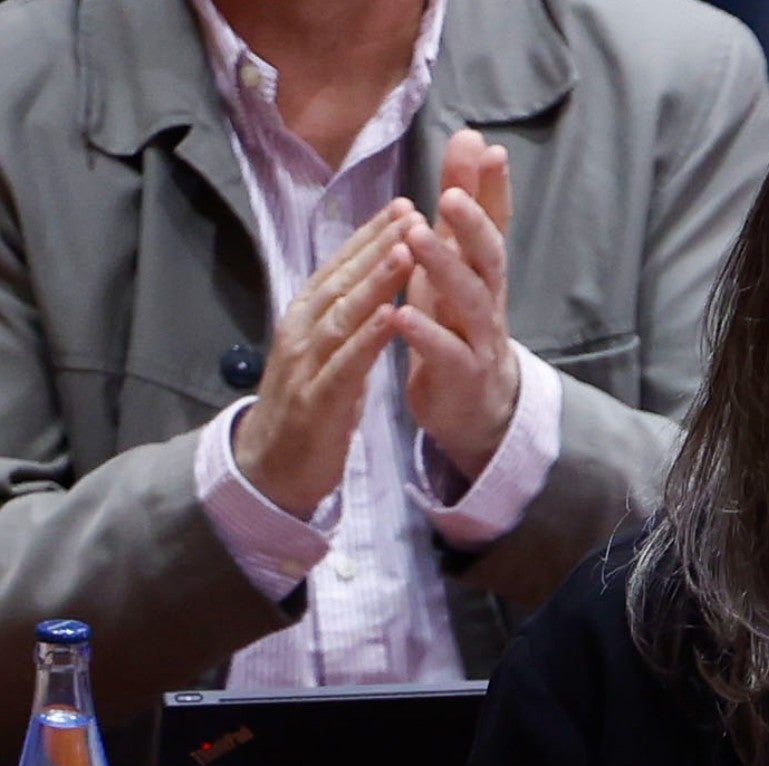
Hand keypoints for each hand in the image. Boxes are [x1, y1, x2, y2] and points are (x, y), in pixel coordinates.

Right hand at [233, 199, 420, 518]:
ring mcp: (305, 364)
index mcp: (306, 318)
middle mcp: (301, 332)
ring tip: (407, 250)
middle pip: (342, 280)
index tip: (405, 206)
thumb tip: (370, 283)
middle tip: (413, 211)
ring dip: (375, 280)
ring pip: (343, 313)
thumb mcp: (328, 355)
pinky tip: (391, 315)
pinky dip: (368, 338)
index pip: (341, 268)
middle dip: (378, 244)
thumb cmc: (307, 409)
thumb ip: (345, 320)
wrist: (269, 470)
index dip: (371, 236)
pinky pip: (345, 363)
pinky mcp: (316, 399)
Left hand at [397, 129, 517, 480]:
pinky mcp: (464, 374)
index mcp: (483, 270)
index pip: (494, 221)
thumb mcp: (461, 262)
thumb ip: (465, 206)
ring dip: (445, 268)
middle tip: (451, 194)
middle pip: (489, 257)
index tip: (484, 147)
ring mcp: (480, 337)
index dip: (492, 186)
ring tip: (418, 238)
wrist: (476, 405)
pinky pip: (448, 353)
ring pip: (471, 300)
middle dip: (474, 225)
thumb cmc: (461, 323)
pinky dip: (426, 334)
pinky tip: (401, 314)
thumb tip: (474, 140)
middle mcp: (489, 298)